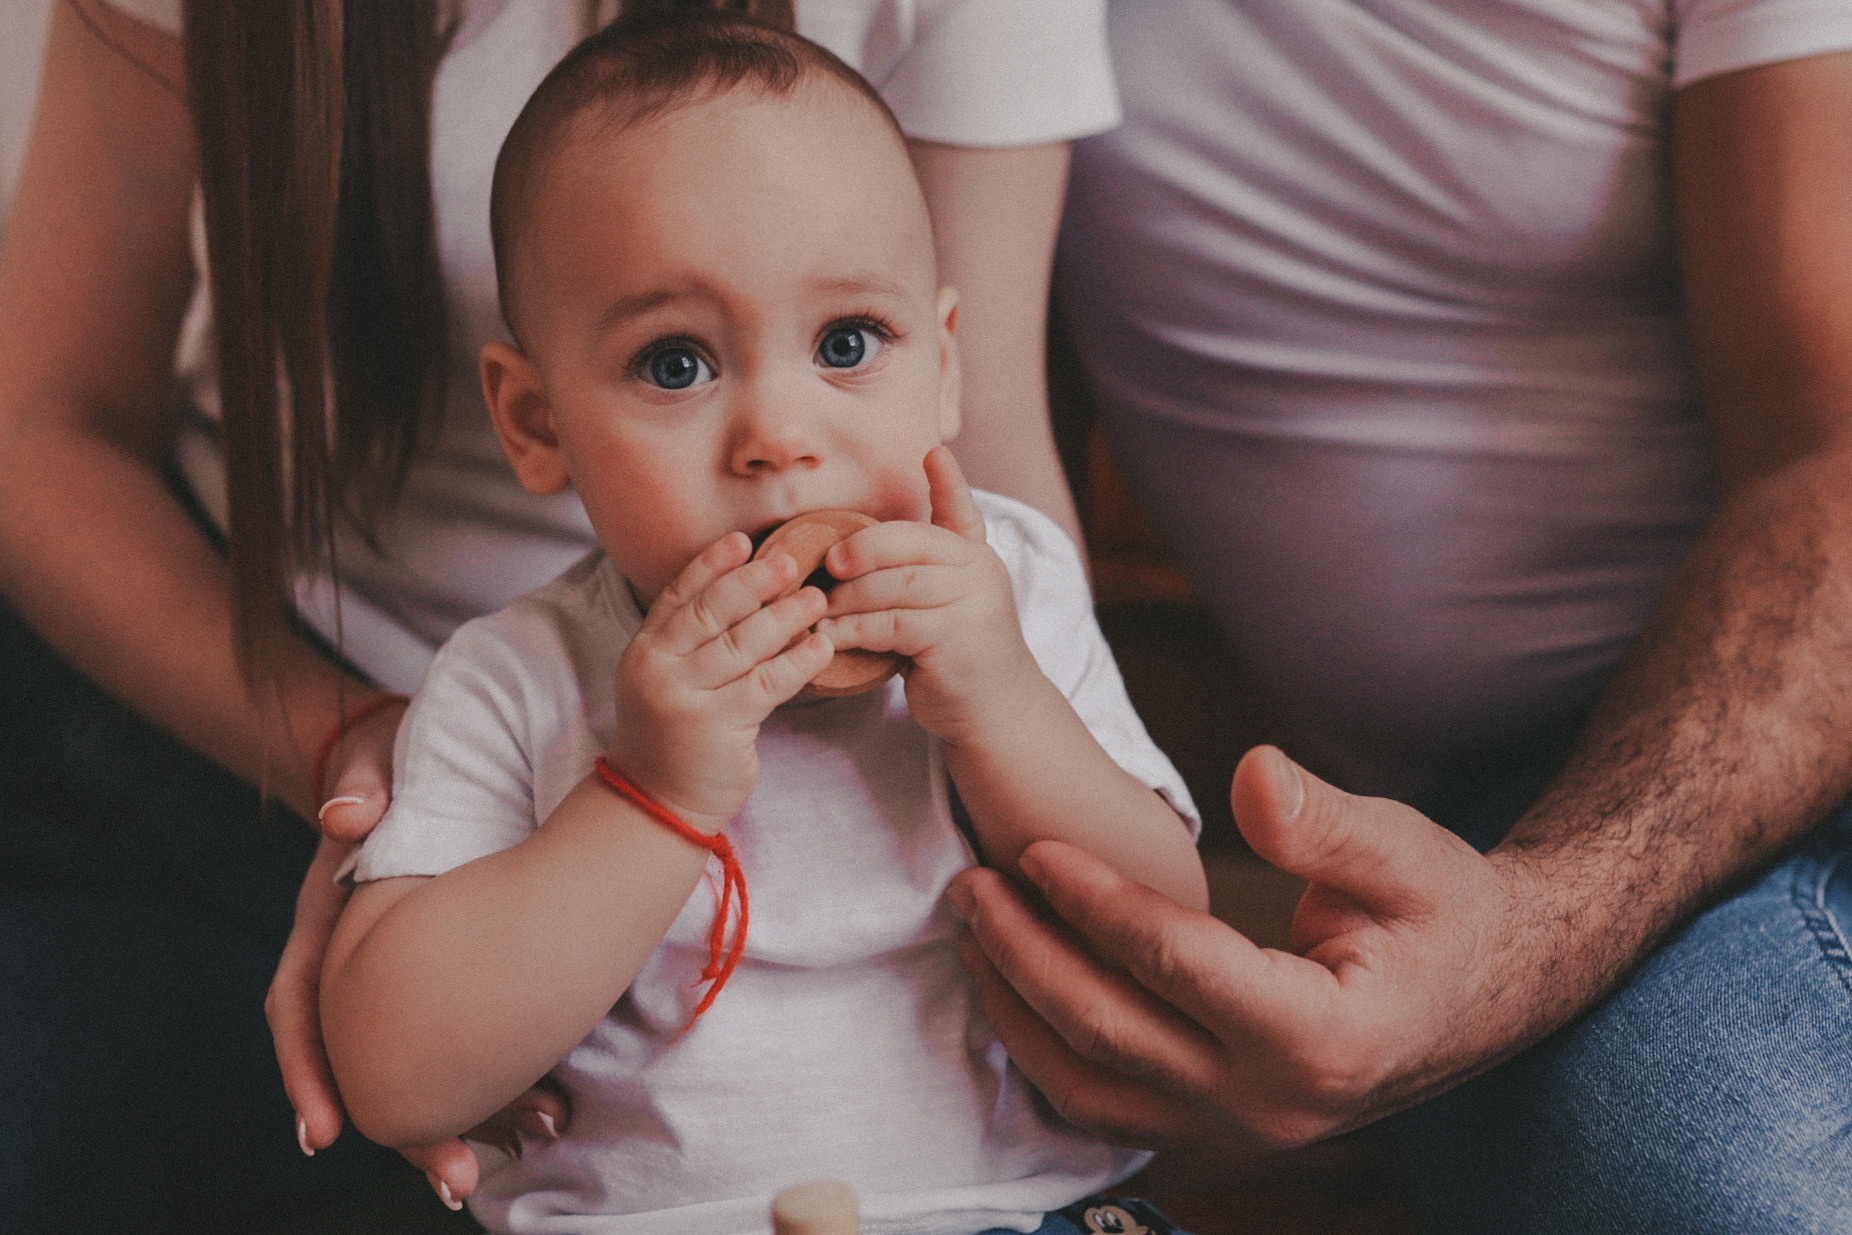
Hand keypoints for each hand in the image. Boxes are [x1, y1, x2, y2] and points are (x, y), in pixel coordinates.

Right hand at [269, 701, 570, 1207]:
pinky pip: (473, 1033)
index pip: (301, 1003)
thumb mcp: (376, 754)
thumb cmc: (395, 752)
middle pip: (367, 1059)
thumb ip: (362, 780)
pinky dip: (502, 1075)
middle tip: (451, 1178)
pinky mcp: (462, 969)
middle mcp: (361, 957)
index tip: (325, 1130)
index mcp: (327, 918)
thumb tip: (345, 815)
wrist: (434, 745)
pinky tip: (544, 1110)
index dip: (309, 1070)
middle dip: (404, 1128)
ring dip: (460, 1117)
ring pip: (422, 1062)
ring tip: (500, 1163)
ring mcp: (410, 970)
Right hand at [610, 530, 833, 830]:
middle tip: (793, 561)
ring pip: (743, 643)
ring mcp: (684, 697)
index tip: (744, 539)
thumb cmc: (675, 737)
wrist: (657, 803)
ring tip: (819, 600)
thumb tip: (749, 592)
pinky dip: (798, 661)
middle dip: (755, 582)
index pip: (679, 594)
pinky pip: (767, 682)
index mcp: (645, 650)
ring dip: (785, 617)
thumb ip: (693, 642)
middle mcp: (657, 668)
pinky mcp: (716, 726)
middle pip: (712, 611)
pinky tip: (822, 647)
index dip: (712, 563)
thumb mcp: (670, 681)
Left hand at [818, 446, 1040, 741]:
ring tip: (819, 607)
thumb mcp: (944, 606)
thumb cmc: (955, 656)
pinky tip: (832, 634)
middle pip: (911, 544)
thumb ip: (918, 574)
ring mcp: (972, 604)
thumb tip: (850, 553)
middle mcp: (981, 572)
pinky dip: (854, 628)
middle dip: (862, 549)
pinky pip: (891, 624)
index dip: (949, 483)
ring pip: (896, 585)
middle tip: (829, 564)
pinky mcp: (955, 639)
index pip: (962, 512)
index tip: (933, 452)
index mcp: (976, 557)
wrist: (994, 712)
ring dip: (849, 596)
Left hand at [949, 745, 1554, 1148]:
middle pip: (1111, 1032)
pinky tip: (1011, 987)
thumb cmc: (1447, 911)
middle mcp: (1275, 1104)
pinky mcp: (1219, 1128)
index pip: (1177, 965)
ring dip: (1017, 1009)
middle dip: (1025, 953)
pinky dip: (1046, 1053)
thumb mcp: (1409, 851)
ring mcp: (1243, 1131)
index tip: (1034, 848)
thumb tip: (1252, 771)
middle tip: (970, 883)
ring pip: (1091, 1088)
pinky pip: (1108, 1106)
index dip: (1096, 903)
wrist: (1490, 991)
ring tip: (973, 927)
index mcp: (1325, 1037)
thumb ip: (1326, 822)